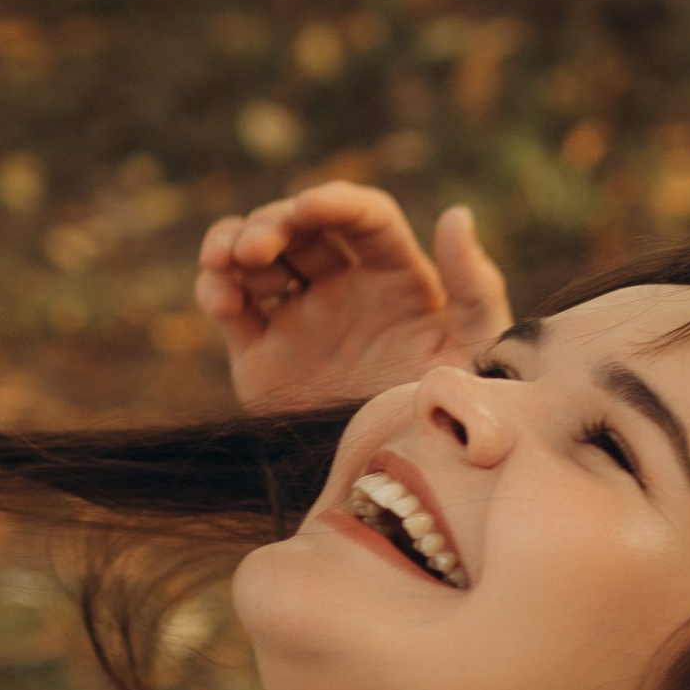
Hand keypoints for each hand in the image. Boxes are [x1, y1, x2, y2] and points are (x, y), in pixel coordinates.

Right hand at [198, 186, 510, 411]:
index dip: (334, 202)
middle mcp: (342, 287)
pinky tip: (220, 298)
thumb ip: (474, 288)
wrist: (399, 488)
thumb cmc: (451, 416)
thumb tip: (456, 214)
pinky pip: (230, 307)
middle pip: (300, 228)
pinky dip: (214, 289)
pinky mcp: (259, 354)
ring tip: (227, 259)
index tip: (309, 207)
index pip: (362, 217)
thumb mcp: (475, 355)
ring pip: (256, 258)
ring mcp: (298, 317)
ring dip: (233, 242)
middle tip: (257, 248)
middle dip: (272, 223)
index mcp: (395, 276)